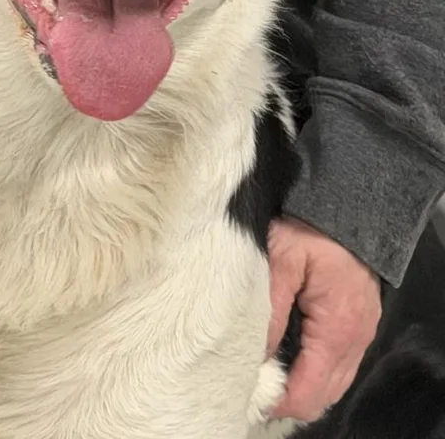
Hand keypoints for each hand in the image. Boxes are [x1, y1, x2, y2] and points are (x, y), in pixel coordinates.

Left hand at [266, 217, 380, 421]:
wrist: (341, 207)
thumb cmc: (308, 230)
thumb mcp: (280, 262)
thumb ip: (270, 309)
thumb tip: (256, 351)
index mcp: (337, 330)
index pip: (309, 391)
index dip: (279, 401)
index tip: (249, 395)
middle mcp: (354, 340)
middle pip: (322, 395)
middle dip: (288, 398)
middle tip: (253, 386)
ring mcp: (359, 334)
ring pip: (331, 382)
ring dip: (301, 385)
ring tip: (265, 374)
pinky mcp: (356, 324)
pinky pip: (337, 363)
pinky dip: (314, 370)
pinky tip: (288, 358)